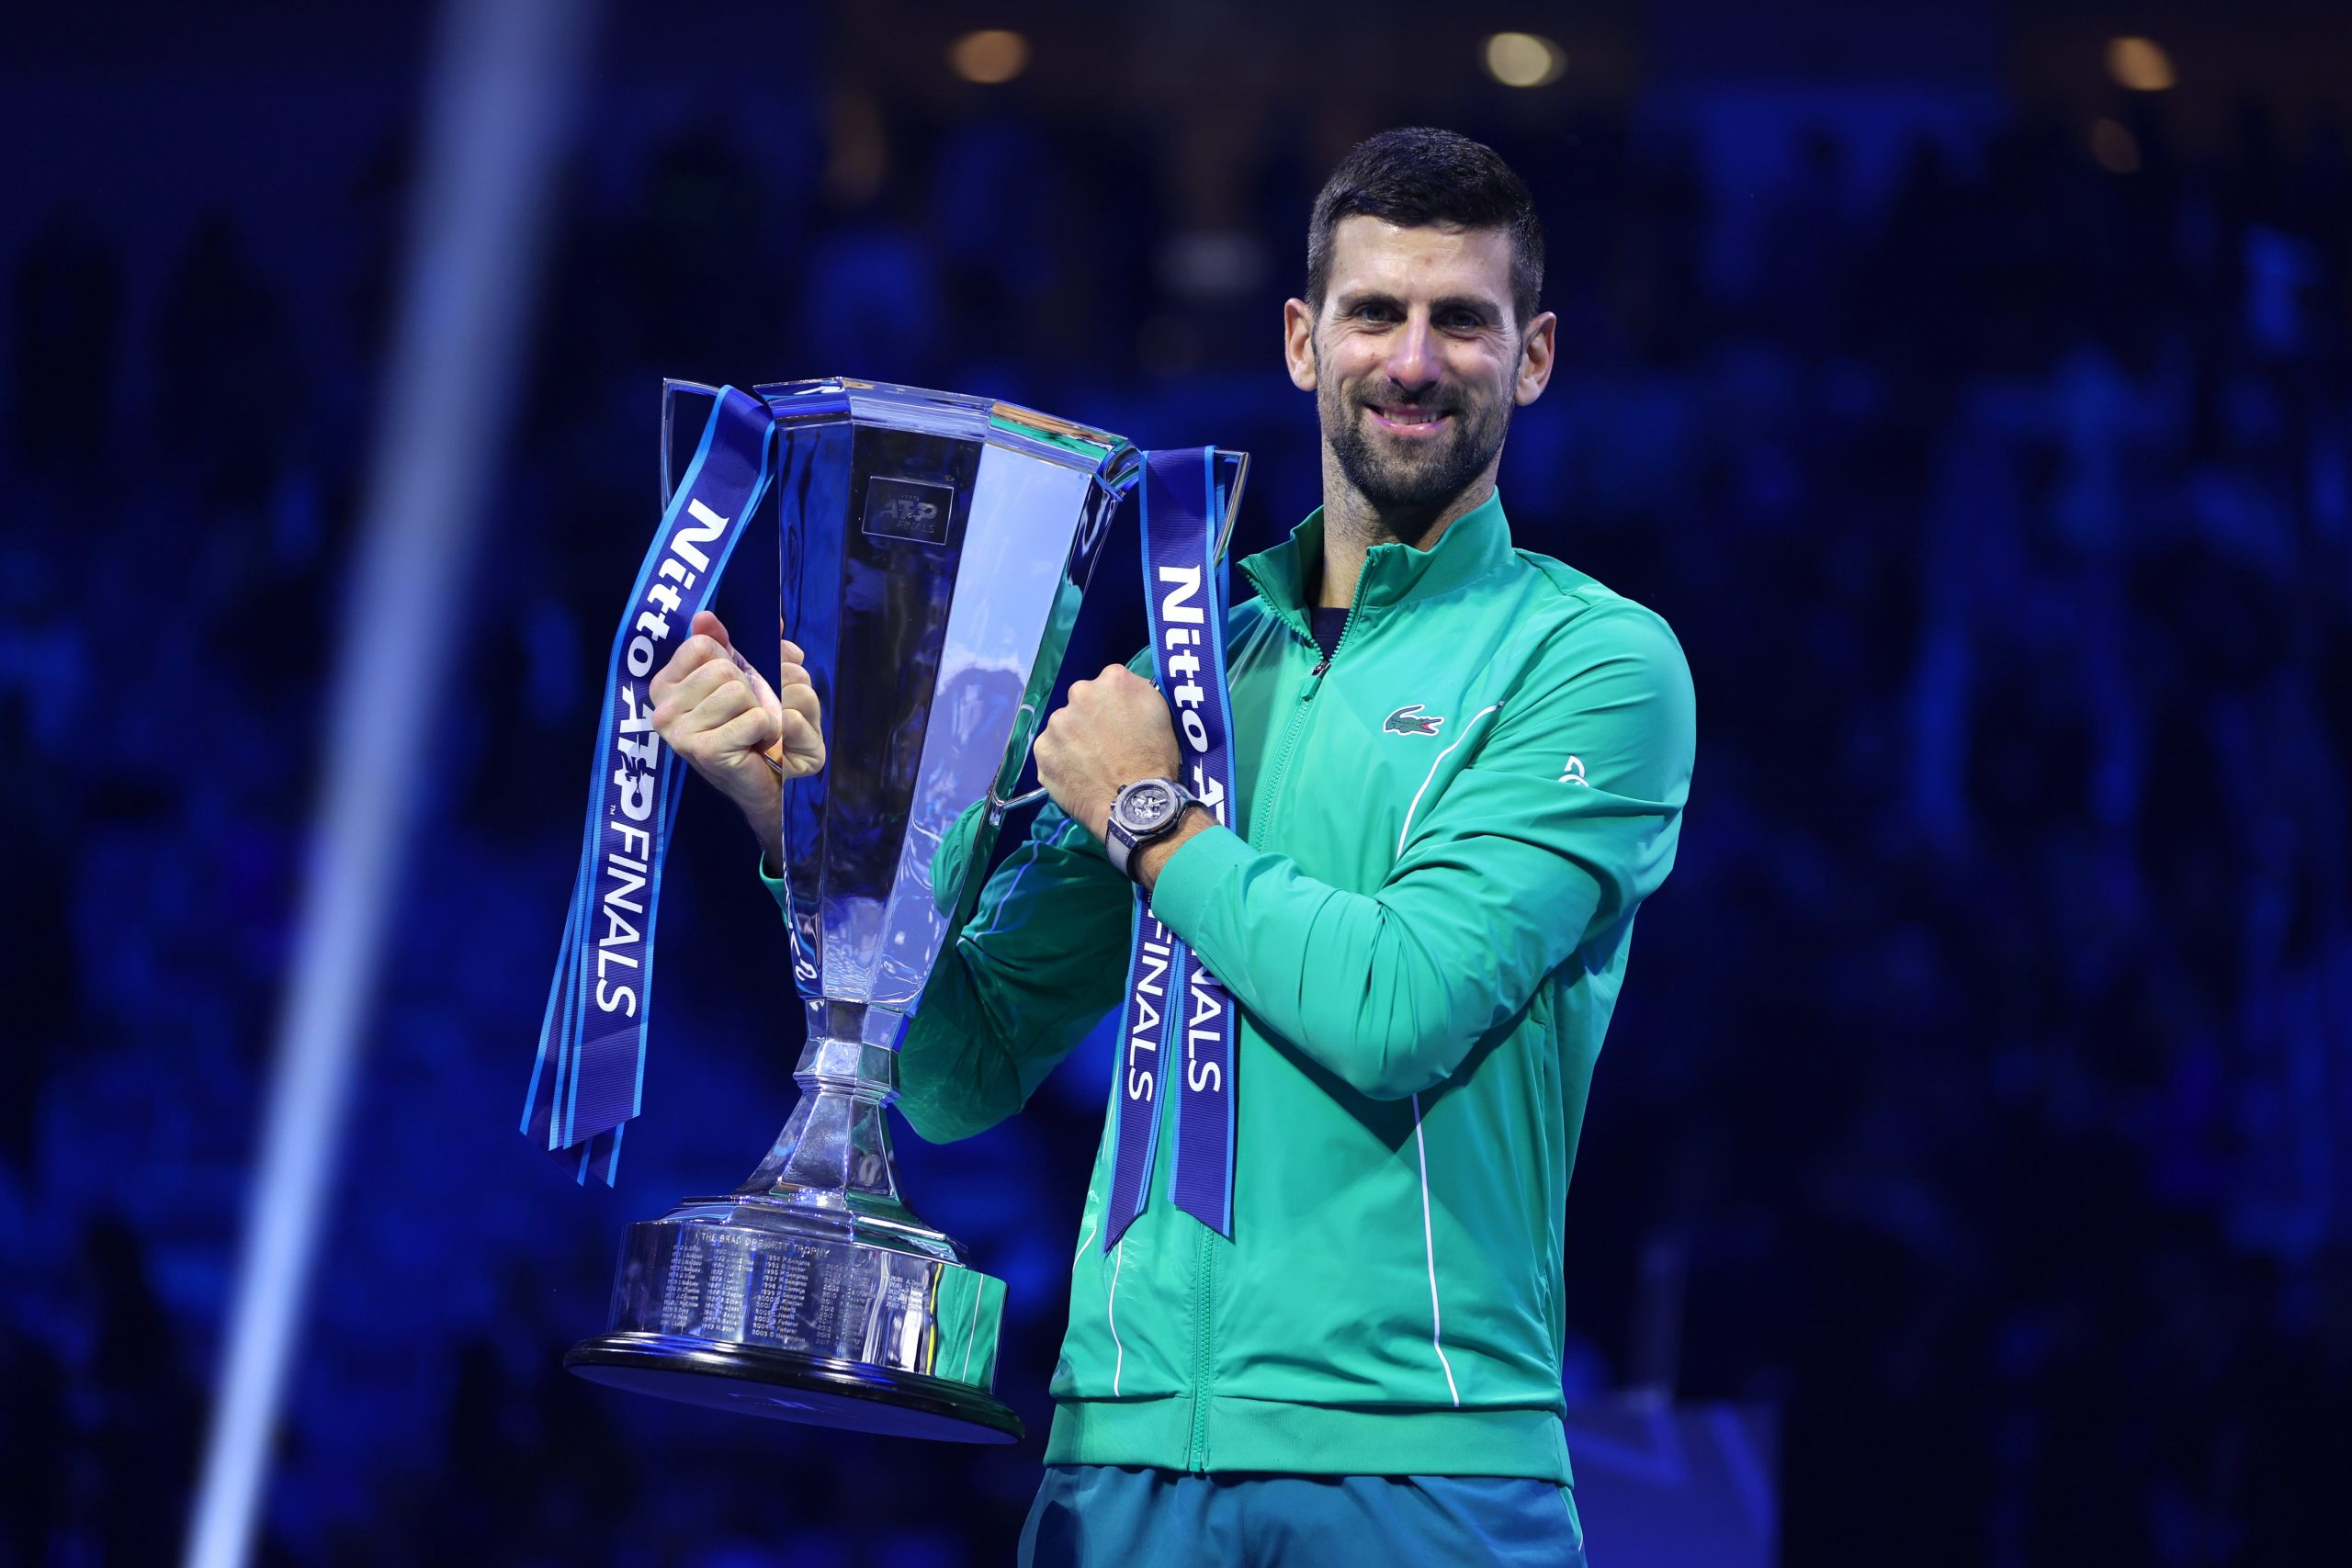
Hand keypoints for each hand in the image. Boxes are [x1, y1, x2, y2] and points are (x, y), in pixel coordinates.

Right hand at [649, 610, 823, 866]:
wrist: (774, 785)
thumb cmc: (759, 730)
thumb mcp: (748, 678)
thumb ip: (731, 644)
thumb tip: (706, 616)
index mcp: (667, 685)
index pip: (703, 645)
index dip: (733, 661)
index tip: (737, 688)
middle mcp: (663, 708)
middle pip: (724, 668)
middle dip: (754, 689)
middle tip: (752, 716)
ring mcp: (679, 732)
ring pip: (739, 691)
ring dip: (764, 711)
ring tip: (757, 732)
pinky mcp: (703, 751)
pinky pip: (754, 718)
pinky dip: (769, 730)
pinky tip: (758, 747)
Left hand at [1033, 663, 1182, 842]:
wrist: (1135, 802)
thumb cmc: (1157, 759)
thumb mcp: (1160, 713)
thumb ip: (1136, 695)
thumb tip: (1123, 698)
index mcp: (1114, 679)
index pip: (1110, 684)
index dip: (1116, 706)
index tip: (1122, 725)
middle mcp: (1081, 692)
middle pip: (1083, 701)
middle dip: (1091, 718)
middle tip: (1105, 745)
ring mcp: (1057, 721)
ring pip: (1064, 726)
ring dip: (1073, 739)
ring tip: (1091, 764)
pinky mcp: (1042, 748)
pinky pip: (1051, 750)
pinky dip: (1061, 760)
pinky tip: (1077, 775)